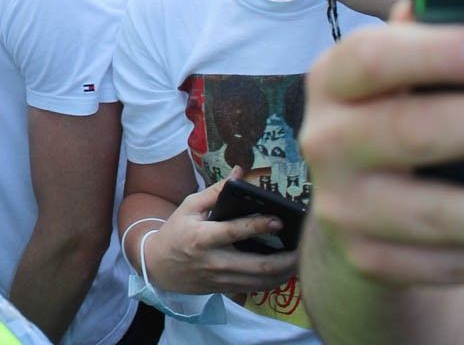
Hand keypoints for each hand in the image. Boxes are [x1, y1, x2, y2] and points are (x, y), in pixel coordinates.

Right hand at [140, 177, 298, 294]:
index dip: (258, 226)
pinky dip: (276, 281)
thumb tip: (239, 173)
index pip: (234, 232)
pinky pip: (258, 289)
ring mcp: (221, 279)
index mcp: (202, 238)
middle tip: (304, 247)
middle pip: (257, 266)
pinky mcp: (226, 289)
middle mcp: (214, 262)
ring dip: (286, 272)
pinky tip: (287, 270)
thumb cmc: (175, 232)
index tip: (278, 220)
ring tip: (302, 259)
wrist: (158, 267)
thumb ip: (215, 191)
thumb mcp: (188, 207)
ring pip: (262, 281)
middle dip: (286, 259)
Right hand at [300, 5, 463, 284]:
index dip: (437, 51)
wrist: (359, 214)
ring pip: (443, 211)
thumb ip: (416, 38)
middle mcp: (325, 140)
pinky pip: (452, 258)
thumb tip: (434, 1)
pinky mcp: (369, 258)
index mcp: (332, 81)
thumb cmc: (397, 122)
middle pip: (410, 130)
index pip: (373, 58)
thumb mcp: (394, 78)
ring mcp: (343, 205)